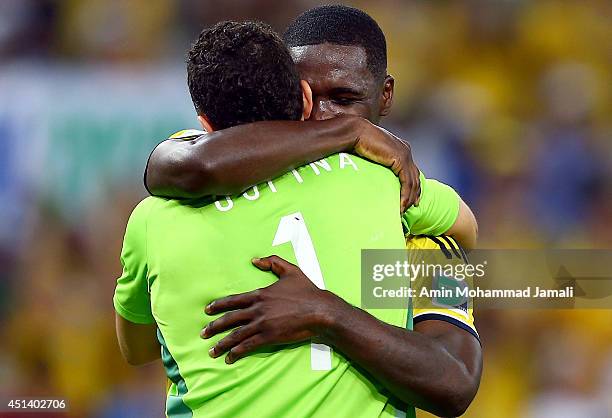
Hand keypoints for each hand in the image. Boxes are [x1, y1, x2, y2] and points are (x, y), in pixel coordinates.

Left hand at [201, 256, 336, 363]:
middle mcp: (258, 309)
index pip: (234, 300)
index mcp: (260, 294)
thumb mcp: (291, 271)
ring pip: (236, 334)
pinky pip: (248, 345)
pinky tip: (229, 357)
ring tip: (211, 350)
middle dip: (214, 327)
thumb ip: (273, 263)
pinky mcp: (269, 337)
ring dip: (222, 343)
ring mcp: (262, 324)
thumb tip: (255, 259)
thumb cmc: (307, 291)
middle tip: (203, 333)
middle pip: (230, 319)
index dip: (219, 305)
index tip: (208, 310)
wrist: (320, 311)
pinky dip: (237, 352)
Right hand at [353, 120, 420, 212]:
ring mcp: (405, 154)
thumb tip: (374, 171)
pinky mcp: (401, 159)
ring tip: (403, 210)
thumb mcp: (373, 153)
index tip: (412, 199)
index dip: (413, 185)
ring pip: (412, 181)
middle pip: (415, 177)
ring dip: (408, 198)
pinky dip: (405, 195)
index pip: (411, 170)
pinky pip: (407, 182)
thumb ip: (379, 161)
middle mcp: (406, 150)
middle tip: (411, 207)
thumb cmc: (358, 142)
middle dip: (414, 194)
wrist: (356, 132)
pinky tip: (401, 205)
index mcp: (401, 148)